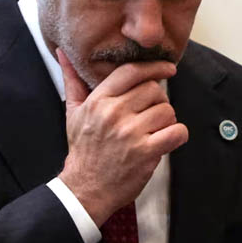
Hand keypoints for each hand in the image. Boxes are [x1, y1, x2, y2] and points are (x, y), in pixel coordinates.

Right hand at [56, 49, 187, 225]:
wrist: (85, 189)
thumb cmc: (83, 149)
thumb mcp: (73, 112)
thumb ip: (72, 80)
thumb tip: (63, 53)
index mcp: (99, 100)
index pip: (132, 71)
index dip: (154, 67)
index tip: (168, 69)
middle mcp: (114, 113)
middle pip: (154, 90)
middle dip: (157, 101)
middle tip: (149, 115)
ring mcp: (131, 133)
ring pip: (167, 110)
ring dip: (166, 120)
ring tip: (153, 130)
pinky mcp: (146, 152)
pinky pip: (176, 132)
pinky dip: (177, 135)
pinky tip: (167, 140)